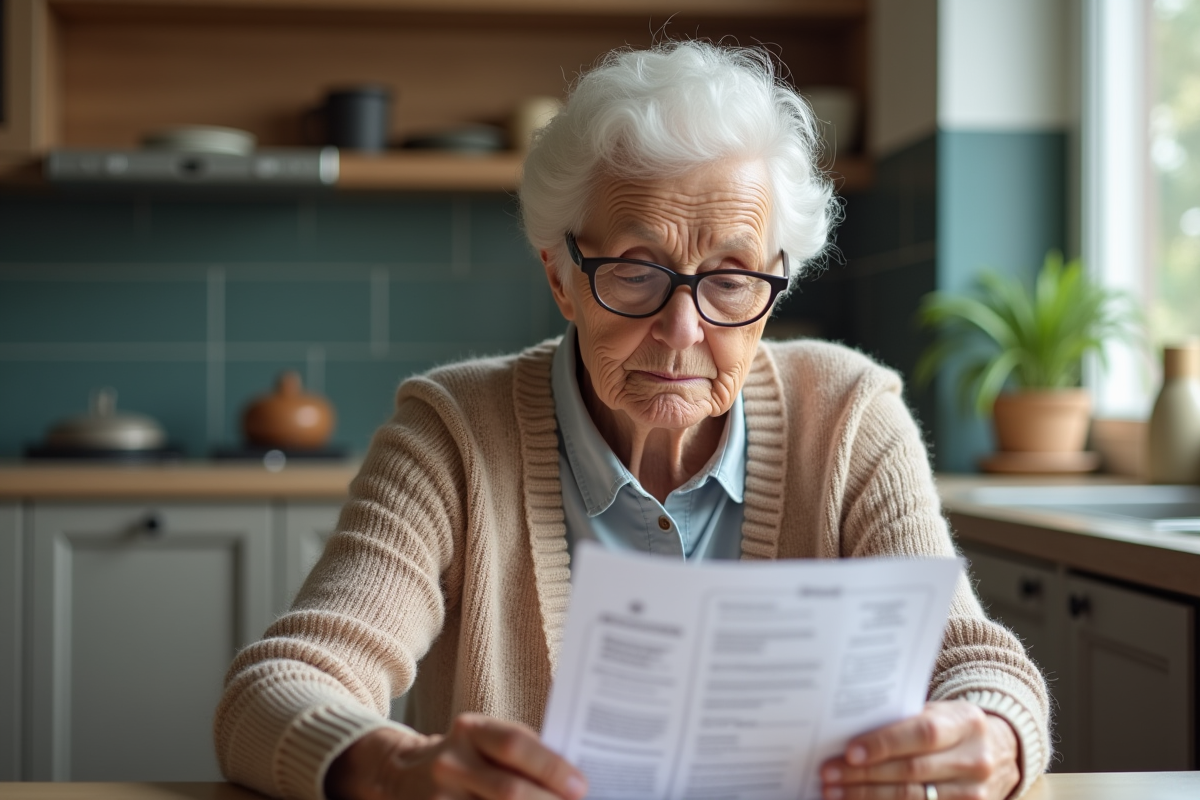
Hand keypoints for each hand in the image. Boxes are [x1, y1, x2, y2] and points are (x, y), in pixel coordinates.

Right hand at [325, 712, 587, 799]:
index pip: (514, 745)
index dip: (550, 767)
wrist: (401, 774)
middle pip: (508, 790)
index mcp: (472, 730)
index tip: (581, 786)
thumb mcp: (486, 741)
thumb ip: (522, 755)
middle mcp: (452, 762)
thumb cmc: (466, 757)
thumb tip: (571, 782)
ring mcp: (439, 797)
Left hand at [819, 700, 1019, 799]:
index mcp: (967, 723)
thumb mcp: (937, 713)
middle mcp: (976, 760)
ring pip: (912, 798)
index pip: (923, 734)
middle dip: (864, 774)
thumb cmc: (951, 727)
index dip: (885, 744)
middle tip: (829, 774)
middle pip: (912, 771)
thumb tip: (848, 735)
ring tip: (834, 792)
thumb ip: (903, 721)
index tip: (849, 751)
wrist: (998, 752)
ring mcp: (974, 793)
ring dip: (867, 796)